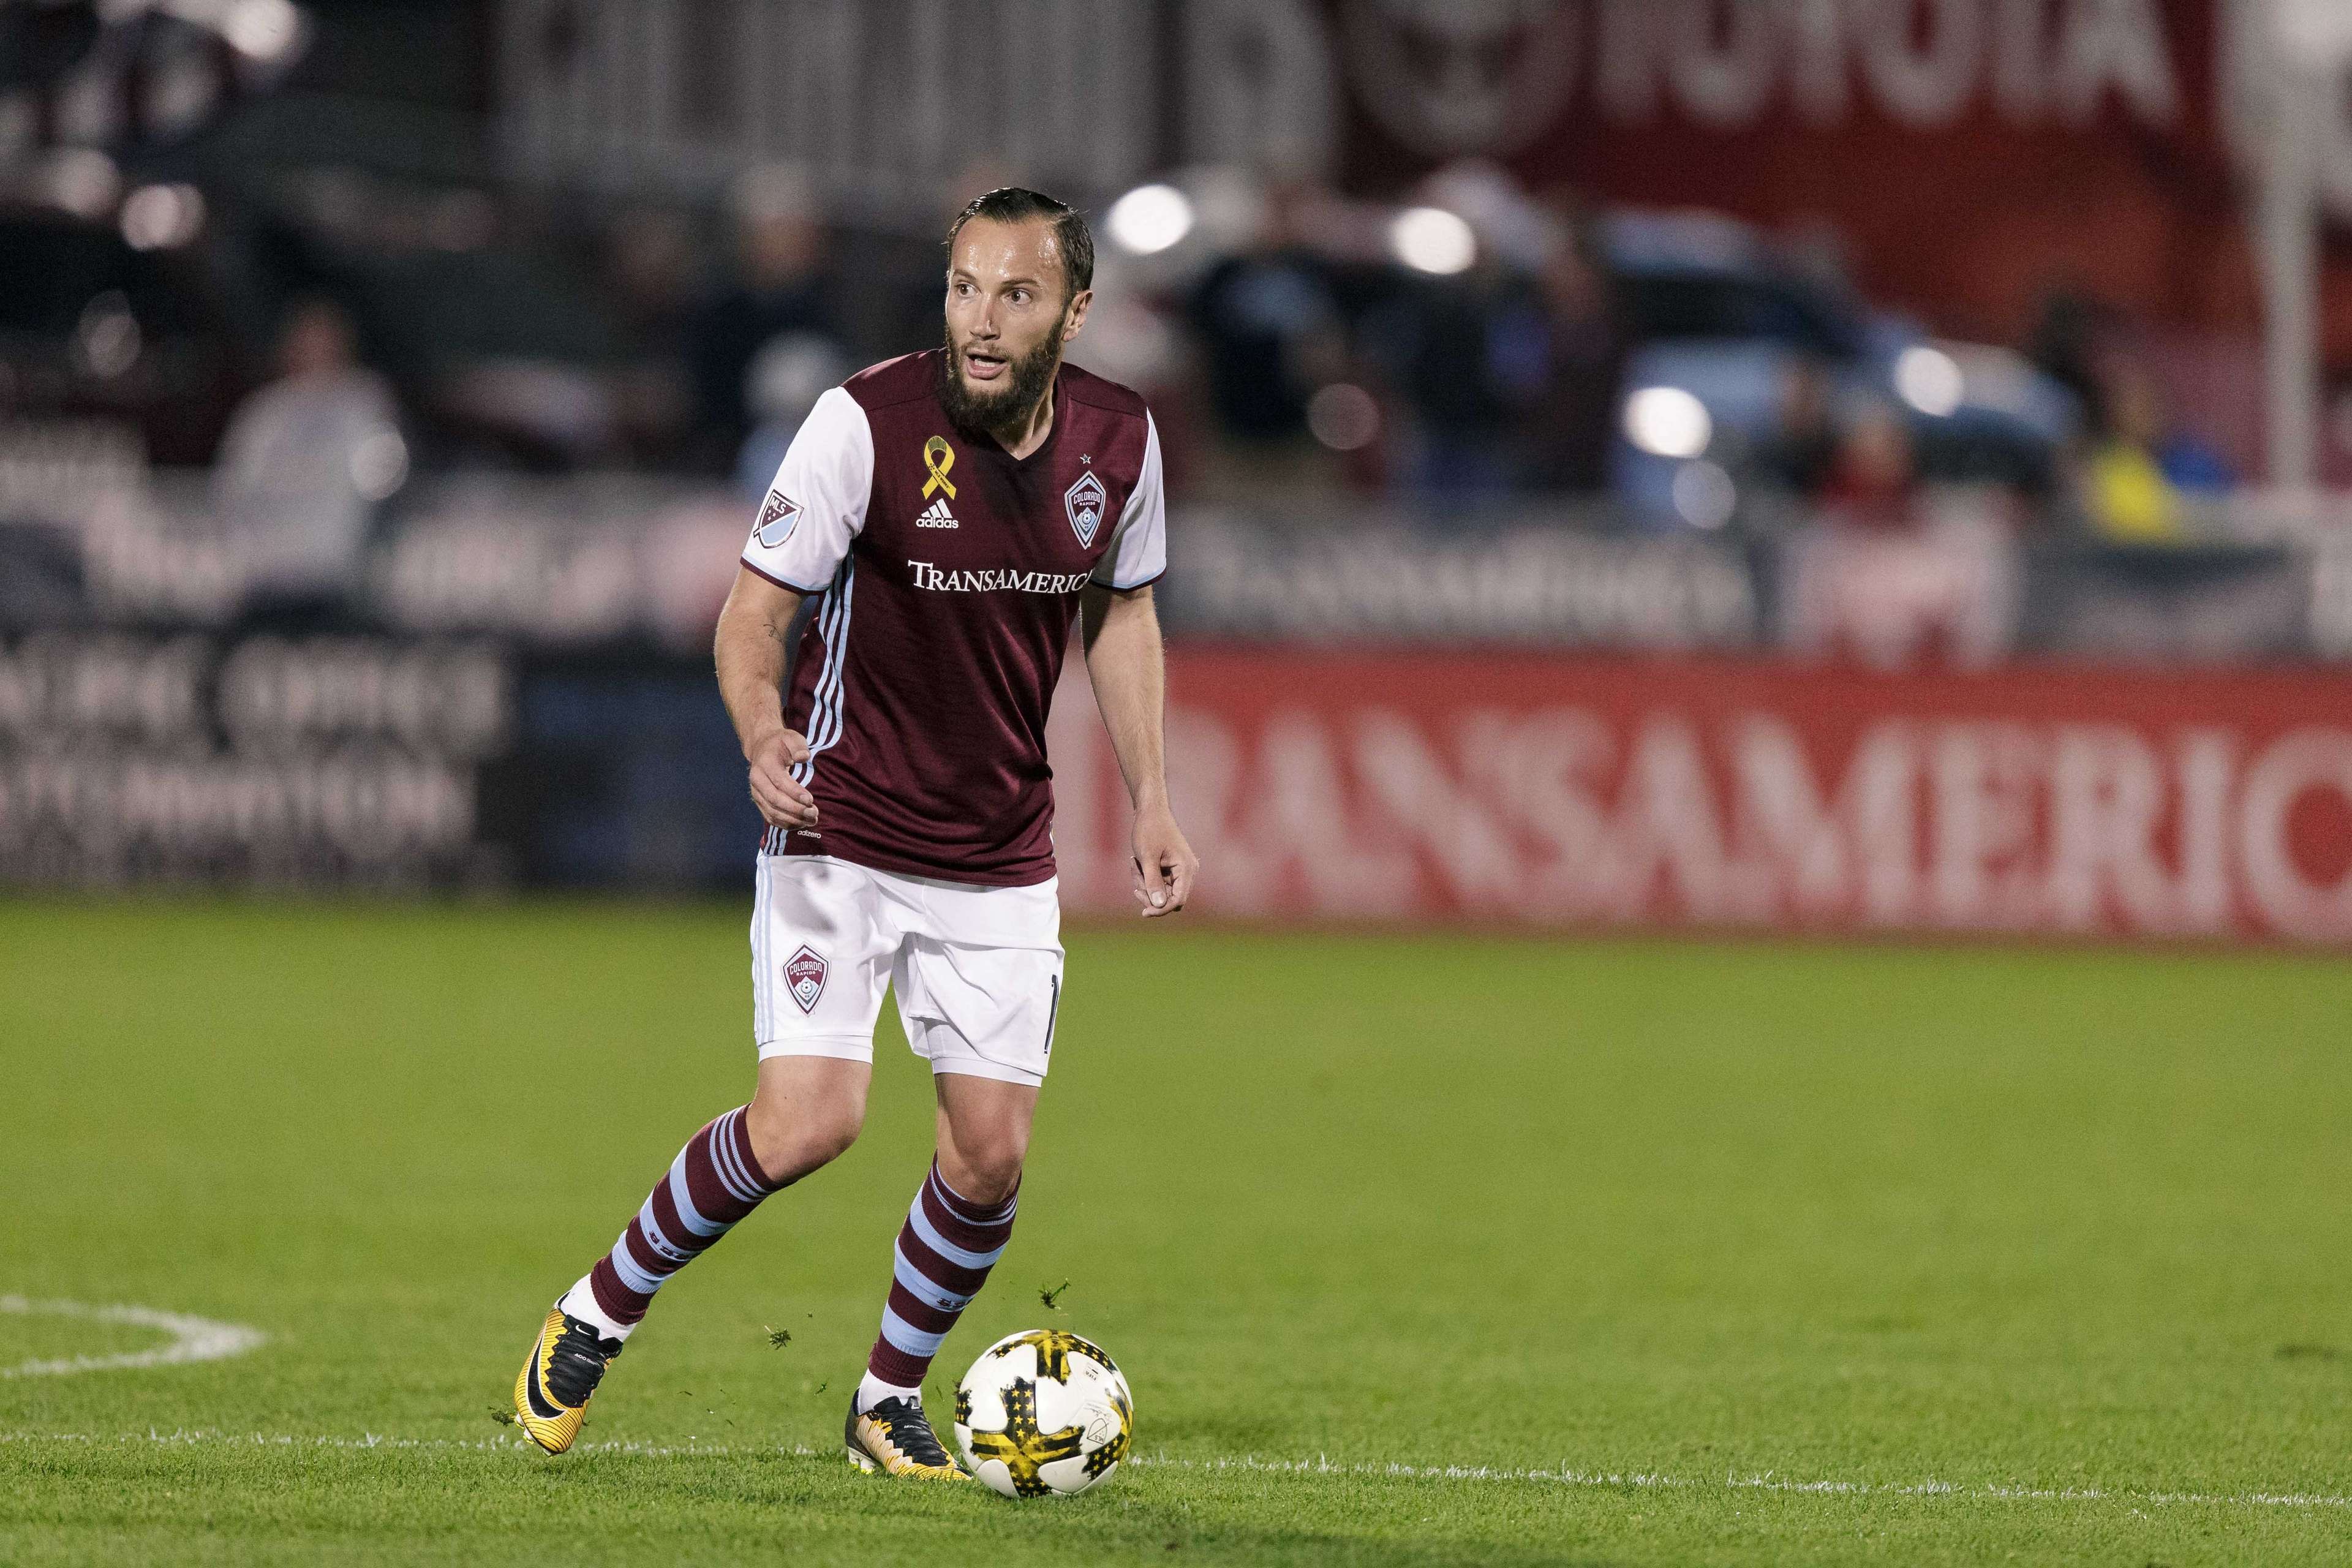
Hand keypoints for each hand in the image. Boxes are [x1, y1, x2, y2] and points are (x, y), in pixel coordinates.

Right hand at [747, 727, 818, 828]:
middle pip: (774, 800)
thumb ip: (798, 746)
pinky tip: (801, 824)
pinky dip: (785, 824)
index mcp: (765, 764)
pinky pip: (770, 817)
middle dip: (795, 809)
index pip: (779, 781)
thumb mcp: (791, 737)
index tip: (811, 800)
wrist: (763, 748)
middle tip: (814, 813)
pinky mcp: (759, 802)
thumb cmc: (781, 743)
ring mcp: (756, 793)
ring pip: (772, 812)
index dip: (794, 793)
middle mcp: (757, 780)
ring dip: (792, 820)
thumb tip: (804, 757)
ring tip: (812, 820)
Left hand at [1130, 799, 1196, 918]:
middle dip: (1150, 894)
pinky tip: (1136, 863)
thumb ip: (1153, 882)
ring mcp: (1180, 870)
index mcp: (1186, 868)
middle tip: (1135, 881)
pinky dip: (1146, 878)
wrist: (1151, 810)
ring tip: (1134, 865)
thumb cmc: (1149, 830)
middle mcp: (1187, 871)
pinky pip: (1159, 883)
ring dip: (1145, 885)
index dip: (1161, 909)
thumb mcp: (1147, 857)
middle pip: (1169, 899)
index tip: (1143, 912)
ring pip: (1162, 892)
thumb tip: (1158, 906)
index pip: (1178, 900)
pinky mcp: (1172, 869)